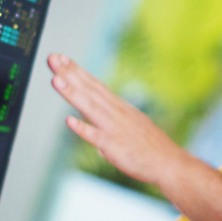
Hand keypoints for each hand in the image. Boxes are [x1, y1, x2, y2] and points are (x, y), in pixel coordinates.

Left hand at [47, 53, 183, 185]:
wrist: (169, 163)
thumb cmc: (150, 147)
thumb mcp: (131, 125)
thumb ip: (111, 122)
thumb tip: (95, 127)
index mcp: (119, 107)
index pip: (94, 84)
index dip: (76, 70)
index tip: (61, 57)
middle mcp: (116, 113)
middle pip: (89, 90)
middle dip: (69, 73)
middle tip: (52, 58)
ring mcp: (114, 128)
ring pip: (90, 107)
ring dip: (73, 93)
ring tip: (56, 79)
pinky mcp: (114, 146)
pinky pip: (95, 137)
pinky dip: (82, 128)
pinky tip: (69, 121)